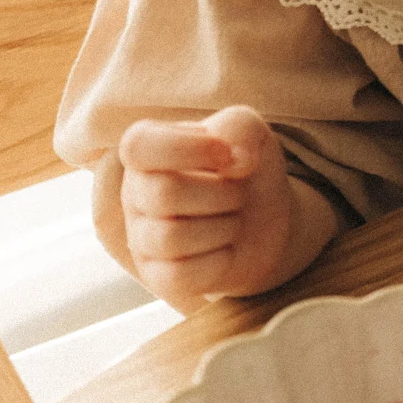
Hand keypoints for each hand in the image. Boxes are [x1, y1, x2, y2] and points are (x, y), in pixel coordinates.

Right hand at [116, 107, 305, 302]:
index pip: (138, 145)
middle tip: (238, 192)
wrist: (266, 218)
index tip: (228, 153)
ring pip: (171, 237)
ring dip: (224, 226)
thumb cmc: (246, 168)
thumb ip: (238, 126)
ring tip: (232, 218)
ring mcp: (142, 239)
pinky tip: (226, 248)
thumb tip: (234, 159)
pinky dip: (220, 260)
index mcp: (148, 152)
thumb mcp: (250, 132)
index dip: (188, 147)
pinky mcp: (159, 276)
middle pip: (165, 193)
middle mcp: (136, 194)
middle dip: (222, 192)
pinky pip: (181, 275)